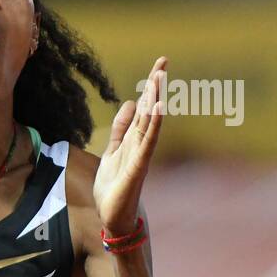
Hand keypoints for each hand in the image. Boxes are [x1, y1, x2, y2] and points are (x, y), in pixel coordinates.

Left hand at [94, 56, 165, 235]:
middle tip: (163, 61)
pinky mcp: (138, 166)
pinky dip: (154, 126)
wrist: (113, 215)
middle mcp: (141, 143)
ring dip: (155, 99)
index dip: (150, 86)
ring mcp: (141, 154)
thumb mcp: (112, 150)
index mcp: (134, 138)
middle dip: (155, 86)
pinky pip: (148, 143)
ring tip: (159, 77)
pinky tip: (158, 109)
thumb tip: (131, 102)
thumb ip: (121, 128)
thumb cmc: (115, 186)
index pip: (144, 107)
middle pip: (150, 109)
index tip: (160, 64)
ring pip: (150, 122)